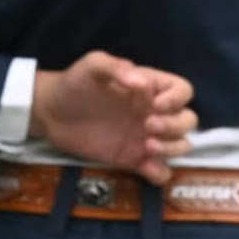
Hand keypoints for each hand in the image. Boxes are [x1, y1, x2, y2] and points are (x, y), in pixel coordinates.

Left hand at [29, 53, 196, 184]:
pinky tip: (146, 167)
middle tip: (146, 126)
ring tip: (146, 146)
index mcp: (150, 88)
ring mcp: (146, 138)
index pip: (183, 90)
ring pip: (181, 145)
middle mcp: (154, 112)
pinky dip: (160, 173)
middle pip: (188, 120)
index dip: (177, 99)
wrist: (50, 112)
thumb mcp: (93, 65)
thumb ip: (116, 68)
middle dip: (175, 125)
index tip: (155, 105)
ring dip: (172, 147)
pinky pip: (160, 171)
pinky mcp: (133, 159)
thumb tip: (143, 83)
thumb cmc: (74, 83)